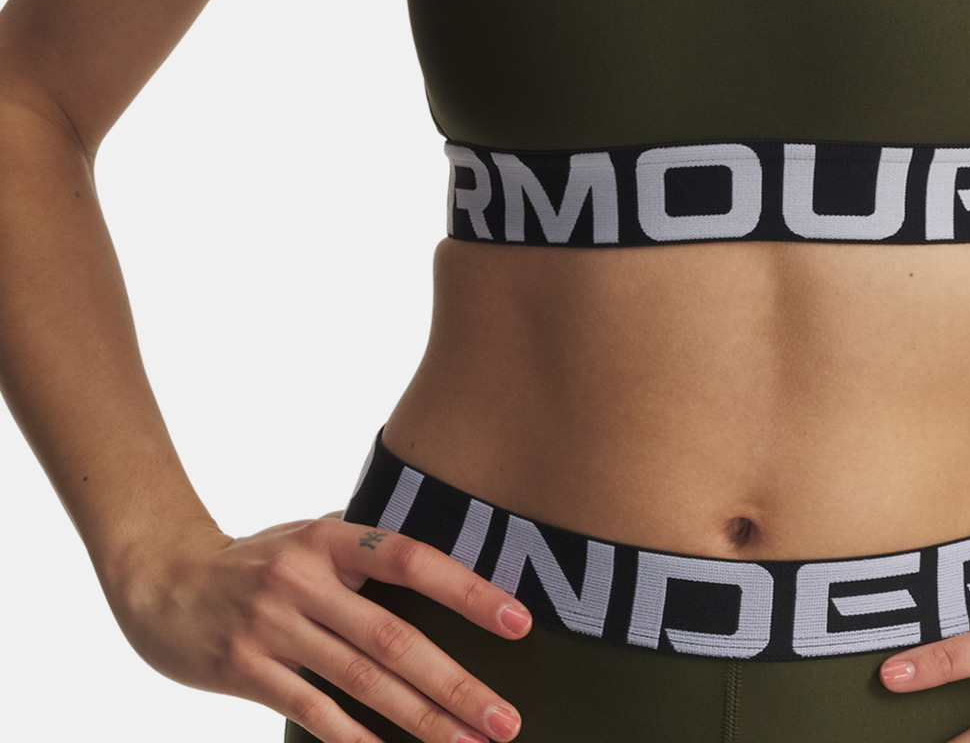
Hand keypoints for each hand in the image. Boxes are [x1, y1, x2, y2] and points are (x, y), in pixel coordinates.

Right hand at [107, 512, 533, 742]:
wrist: (161, 579)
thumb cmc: (254, 561)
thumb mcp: (308, 535)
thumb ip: (361, 554)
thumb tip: (435, 573)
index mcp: (332, 535)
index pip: (412, 560)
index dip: (467, 591)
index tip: (519, 623)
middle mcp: (306, 578)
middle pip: (394, 638)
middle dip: (455, 682)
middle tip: (505, 719)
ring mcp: (274, 626)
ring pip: (361, 682)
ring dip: (421, 720)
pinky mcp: (247, 670)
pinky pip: (312, 712)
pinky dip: (355, 741)